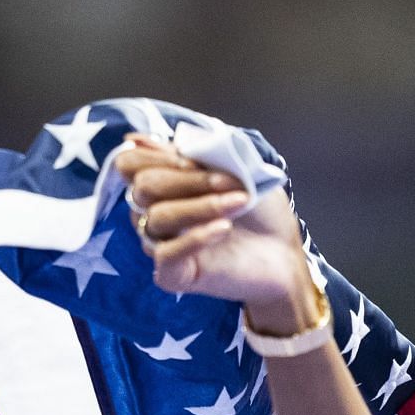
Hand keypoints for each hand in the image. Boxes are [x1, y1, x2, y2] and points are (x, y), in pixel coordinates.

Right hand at [112, 135, 318, 331]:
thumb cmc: (259, 210)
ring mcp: (161, 244)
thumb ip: (191, 152)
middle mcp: (153, 212)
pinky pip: (166, 254)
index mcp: (162, 183)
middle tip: (230, 182)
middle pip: (143, 188)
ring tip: (239, 203)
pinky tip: (224, 230)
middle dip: (188, 179)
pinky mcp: (172, 275)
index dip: (156, 157)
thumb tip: (137, 139)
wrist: (284, 251)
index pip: (129, 164)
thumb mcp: (232, 167)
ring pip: (157, 218)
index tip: (194, 159)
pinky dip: (196, 238)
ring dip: (202, 205)